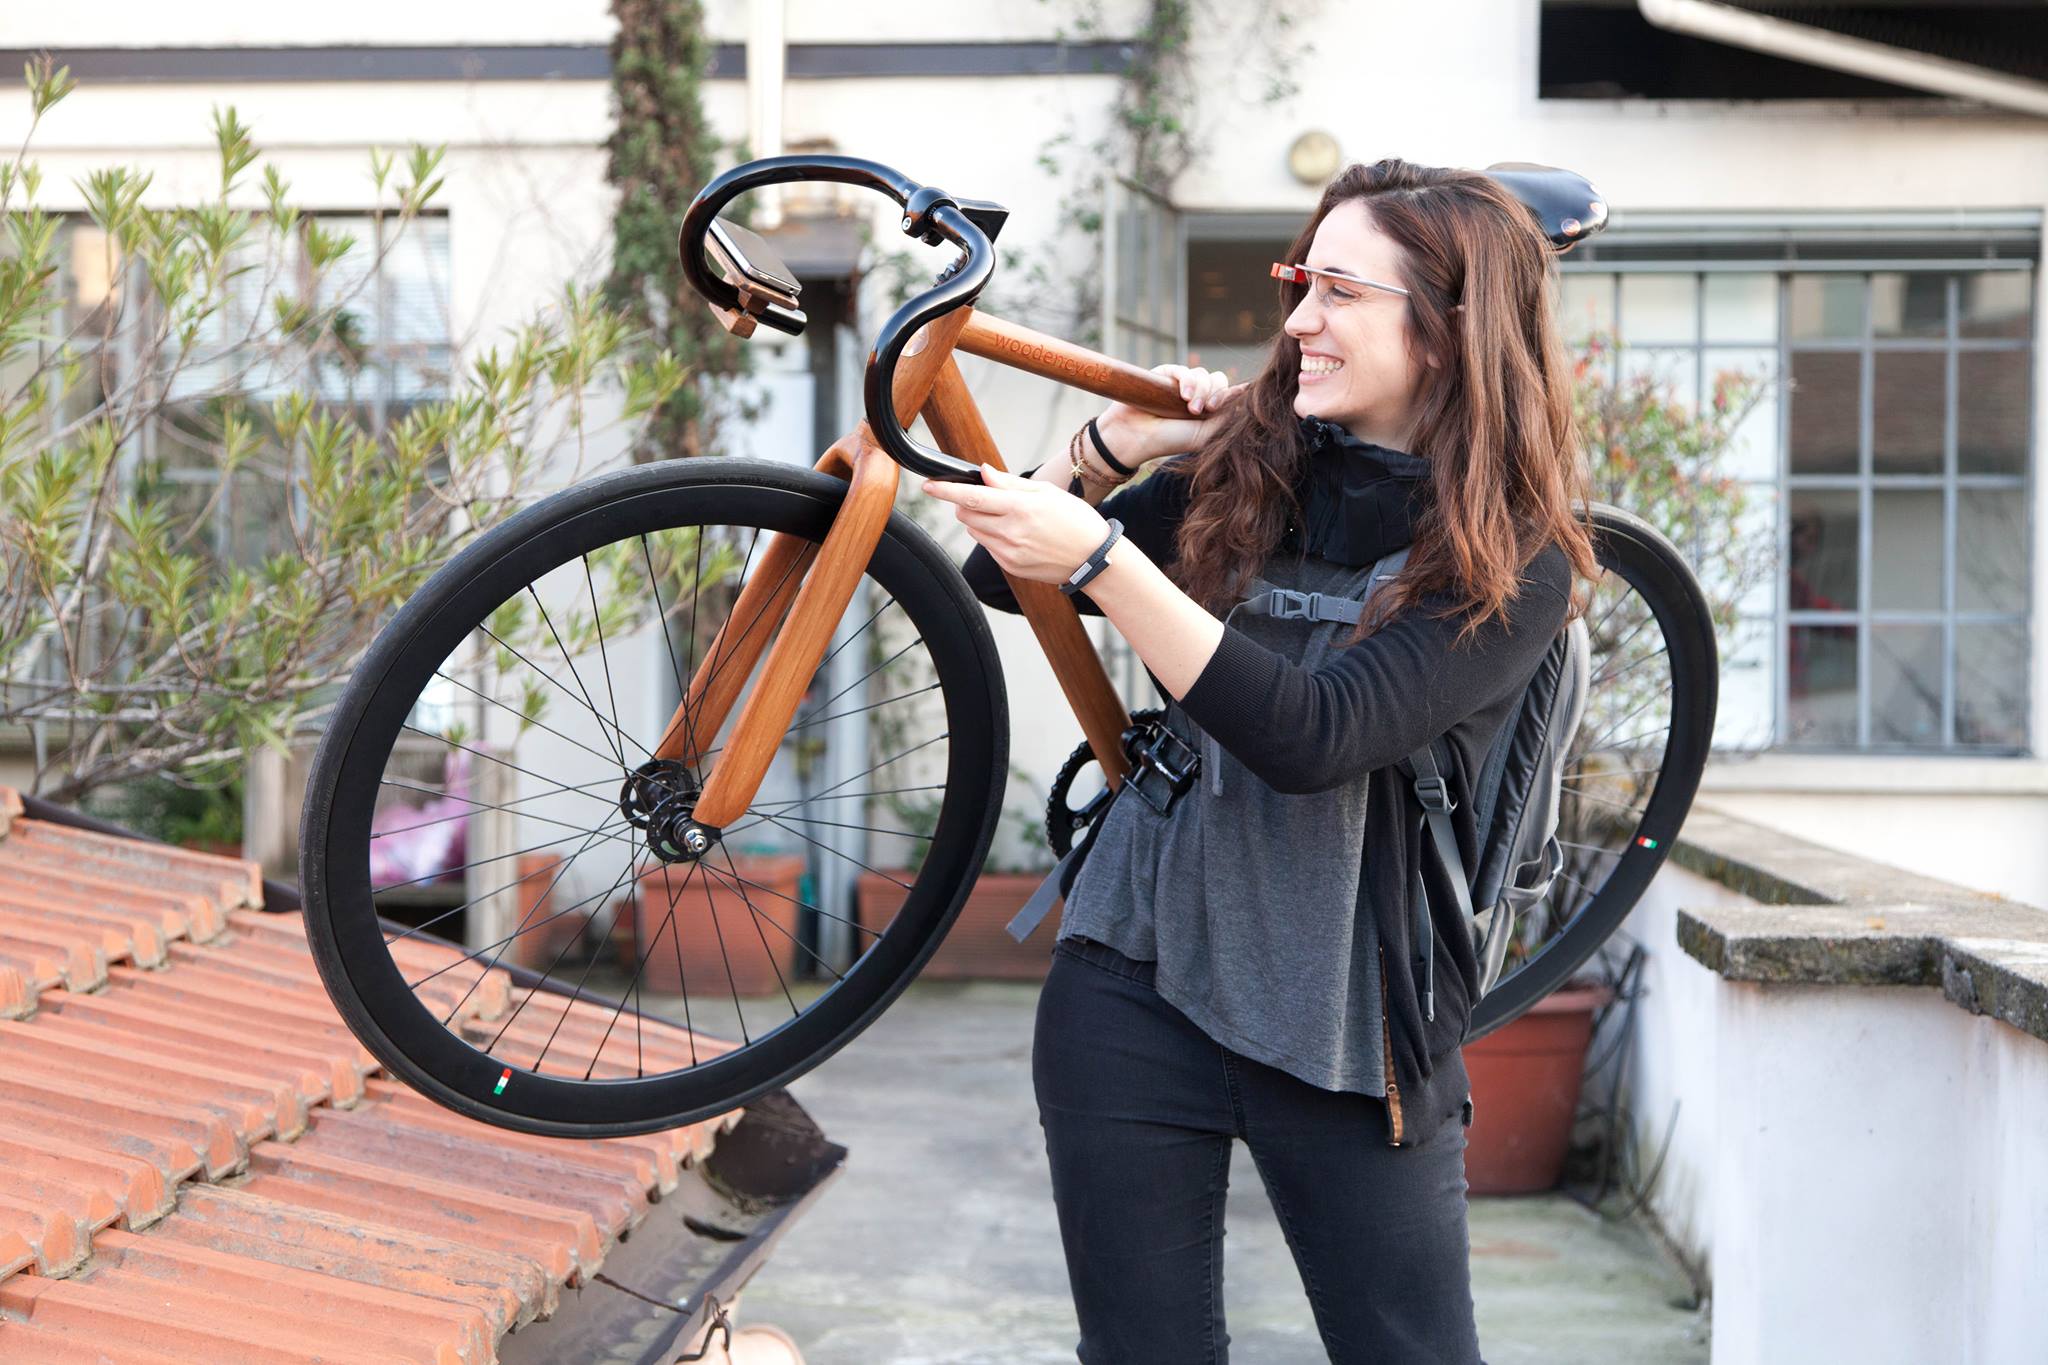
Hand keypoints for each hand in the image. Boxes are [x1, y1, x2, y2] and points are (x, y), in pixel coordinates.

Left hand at [920, 462, 1114, 586]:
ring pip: (975, 531)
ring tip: (1008, 517)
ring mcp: (1009, 552)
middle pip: (967, 514)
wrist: (1093, 558)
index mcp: (1020, 508)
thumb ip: (1010, 483)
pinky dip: (993, 536)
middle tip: (984, 497)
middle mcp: (1011, 532)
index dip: (946, 490)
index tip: (928, 485)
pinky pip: (988, 546)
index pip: (971, 496)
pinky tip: (1017, 534)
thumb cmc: (1075, 520)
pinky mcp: (1010, 566)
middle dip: (966, 502)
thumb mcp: (1046, 492)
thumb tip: (983, 472)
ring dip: (979, 519)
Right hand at [1096, 362, 1247, 466]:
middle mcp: (1196, 394)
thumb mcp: (1204, 434)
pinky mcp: (1165, 375)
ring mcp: (1181, 384)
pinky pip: (1184, 369)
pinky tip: (1183, 395)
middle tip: (1203, 410)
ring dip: (1200, 389)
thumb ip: (1225, 415)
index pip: (1228, 391)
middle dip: (1214, 393)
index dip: (1229, 394)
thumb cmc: (1170, 440)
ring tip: (1189, 407)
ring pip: (1203, 374)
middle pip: (1218, 380)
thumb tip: (1246, 393)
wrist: (1136, 437)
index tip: (1217, 408)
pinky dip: (1187, 380)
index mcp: (1208, 408)